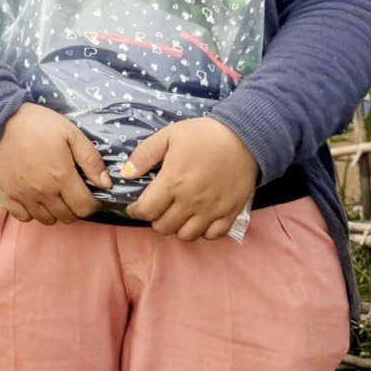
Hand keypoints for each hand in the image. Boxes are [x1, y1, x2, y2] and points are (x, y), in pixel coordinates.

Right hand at [0, 105, 112, 224]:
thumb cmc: (37, 124)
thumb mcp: (71, 133)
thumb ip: (91, 159)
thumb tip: (106, 184)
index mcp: (62, 177)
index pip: (85, 208)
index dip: (93, 204)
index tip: (90, 194)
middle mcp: (44, 192)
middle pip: (67, 217)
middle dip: (75, 208)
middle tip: (72, 193)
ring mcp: (24, 195)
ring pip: (46, 220)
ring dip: (55, 212)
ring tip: (54, 197)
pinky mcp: (7, 194)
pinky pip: (23, 217)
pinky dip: (31, 213)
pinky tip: (34, 200)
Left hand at [123, 117, 260, 241]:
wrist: (245, 137)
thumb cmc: (203, 135)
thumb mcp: (168, 136)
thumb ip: (144, 155)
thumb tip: (125, 174)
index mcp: (173, 182)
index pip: (146, 211)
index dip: (136, 211)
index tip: (135, 207)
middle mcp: (191, 201)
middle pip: (164, 227)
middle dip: (155, 220)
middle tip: (157, 209)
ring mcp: (212, 210)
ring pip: (187, 236)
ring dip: (177, 228)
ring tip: (177, 214)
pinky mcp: (231, 213)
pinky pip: (213, 235)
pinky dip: (203, 232)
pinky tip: (199, 219)